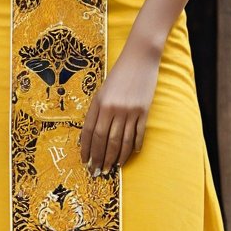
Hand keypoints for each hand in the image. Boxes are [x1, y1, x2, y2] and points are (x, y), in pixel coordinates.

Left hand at [80, 43, 159, 175]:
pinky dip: (134, 147)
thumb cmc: (119, 75)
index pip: (89, 132)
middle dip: (99, 158)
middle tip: (97, 172)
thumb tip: (92, 135)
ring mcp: (129, 110)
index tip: (85, 161)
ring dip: (115, 157)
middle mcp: (113, 108)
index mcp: (99, 103)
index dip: (86, 149)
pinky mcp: (144, 111)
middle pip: (104, 140)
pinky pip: (138, 134)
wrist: (140, 58)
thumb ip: (97, 110)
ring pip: (121, 141)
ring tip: (111, 168)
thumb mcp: (102, 91)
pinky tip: (130, 155)